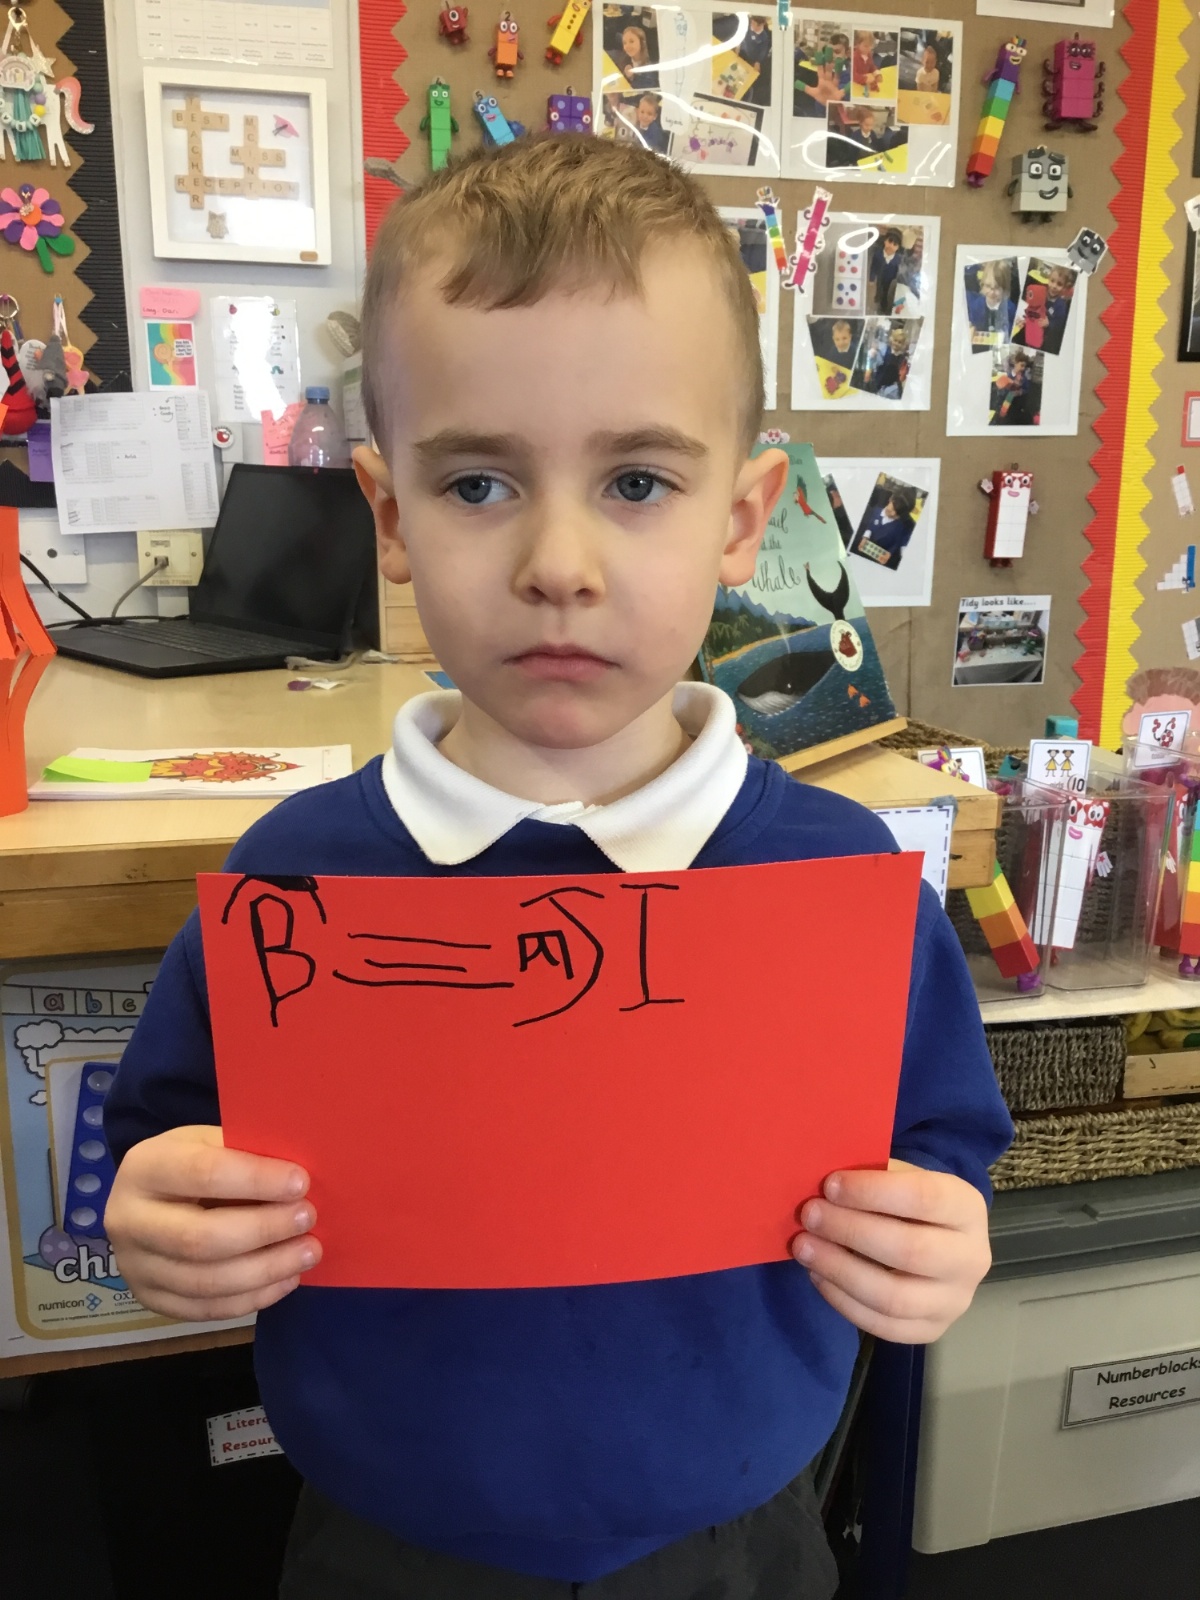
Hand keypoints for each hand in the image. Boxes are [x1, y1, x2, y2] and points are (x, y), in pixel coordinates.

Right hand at [105, 1125, 321, 1321]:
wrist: (147, 1197)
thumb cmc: (191, 1162)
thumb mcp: (209, 1142)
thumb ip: (245, 1155)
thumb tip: (299, 1181)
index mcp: (144, 1168)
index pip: (204, 1174)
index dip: (257, 1180)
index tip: (301, 1183)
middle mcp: (127, 1220)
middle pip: (200, 1238)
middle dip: (264, 1230)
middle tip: (307, 1219)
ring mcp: (133, 1266)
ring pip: (205, 1282)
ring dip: (266, 1270)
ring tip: (308, 1252)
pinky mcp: (148, 1299)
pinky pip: (206, 1309)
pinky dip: (253, 1298)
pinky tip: (287, 1279)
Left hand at [792, 1159, 990, 1343]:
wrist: (939, 1237)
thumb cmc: (909, 1198)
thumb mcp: (901, 1176)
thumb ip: (871, 1176)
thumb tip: (820, 1184)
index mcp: (967, 1208)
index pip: (924, 1198)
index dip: (872, 1191)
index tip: (829, 1185)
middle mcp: (971, 1259)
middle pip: (909, 1251)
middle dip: (850, 1231)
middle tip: (809, 1215)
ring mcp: (955, 1302)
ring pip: (893, 1297)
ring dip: (840, 1271)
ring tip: (803, 1247)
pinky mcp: (932, 1330)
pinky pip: (883, 1326)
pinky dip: (843, 1302)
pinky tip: (817, 1275)